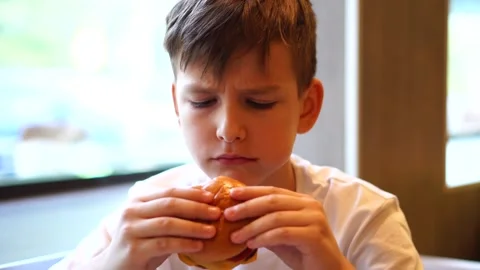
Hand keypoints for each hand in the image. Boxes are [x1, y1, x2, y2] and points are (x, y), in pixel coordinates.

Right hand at [100, 187, 221, 269]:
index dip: (192, 193)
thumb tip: (205, 199)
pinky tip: (199, 246)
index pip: (169, 192)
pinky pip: (164, 244)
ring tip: (212, 231)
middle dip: (196, 208)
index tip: (212, 197)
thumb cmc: (142, 245)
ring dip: (194, 226)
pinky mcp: (133, 249)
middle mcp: (131, 212)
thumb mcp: (156, 226)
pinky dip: (184, 243)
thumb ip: (173, 214)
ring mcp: (130, 230)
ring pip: (168, 223)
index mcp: (137, 201)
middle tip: (216, 213)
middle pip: (169, 204)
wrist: (115, 269)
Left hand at [224, 187, 353, 269]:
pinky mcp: (314, 235)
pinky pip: (283, 233)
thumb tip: (237, 216)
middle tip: (228, 215)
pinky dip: (264, 238)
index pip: (273, 191)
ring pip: (275, 218)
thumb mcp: (280, 235)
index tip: (231, 195)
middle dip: (247, 207)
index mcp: (303, 200)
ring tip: (235, 236)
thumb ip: (264, 224)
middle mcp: (310, 205)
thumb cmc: (303, 252)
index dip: (251, 192)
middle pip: (272, 201)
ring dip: (252, 227)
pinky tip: (252, 244)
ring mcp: (314, 219)